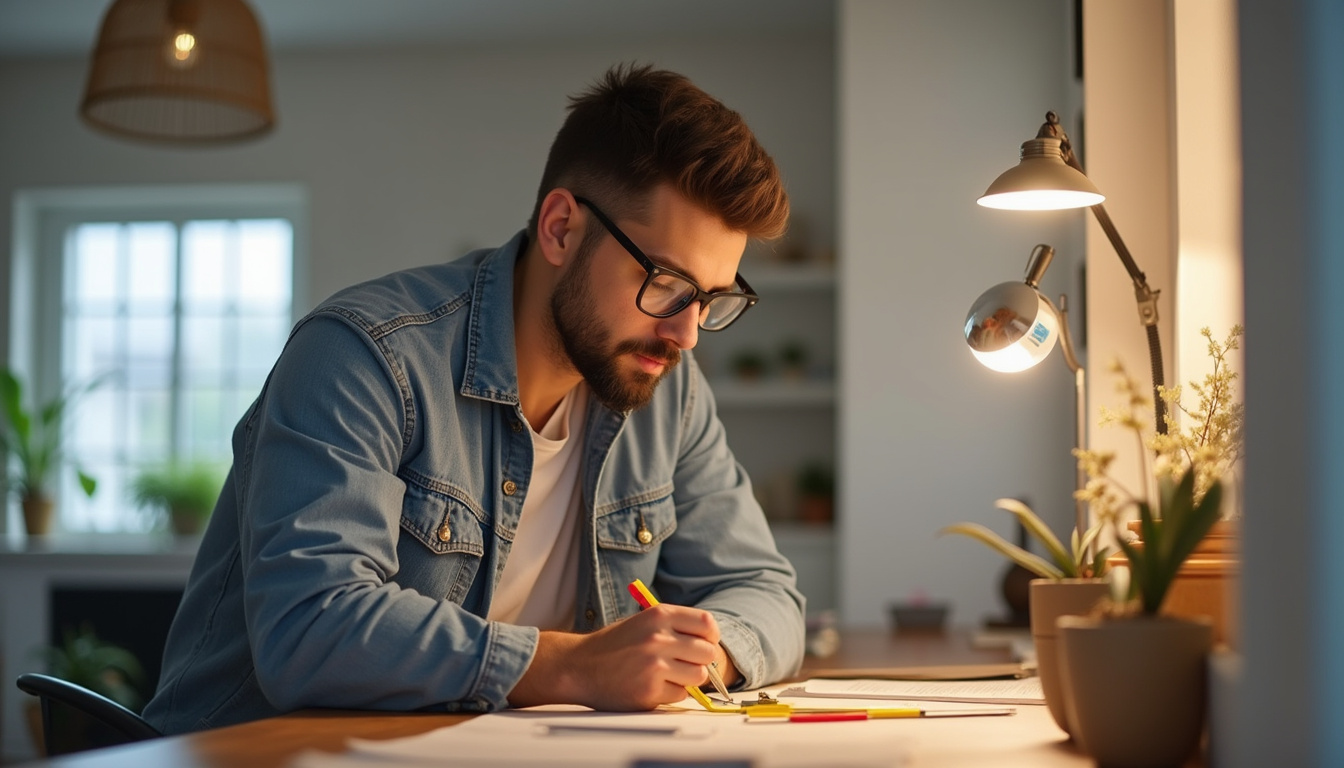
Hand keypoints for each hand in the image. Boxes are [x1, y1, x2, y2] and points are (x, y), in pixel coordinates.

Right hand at [508, 604, 720, 709]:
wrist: (579, 666)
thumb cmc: (614, 645)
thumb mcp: (644, 622)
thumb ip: (676, 628)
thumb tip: (711, 643)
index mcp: (659, 615)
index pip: (707, 624)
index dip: (710, 637)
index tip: (703, 644)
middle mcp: (659, 638)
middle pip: (708, 653)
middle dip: (701, 660)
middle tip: (685, 663)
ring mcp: (655, 665)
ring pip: (698, 676)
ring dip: (687, 679)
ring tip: (667, 674)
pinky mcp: (650, 690)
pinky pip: (680, 695)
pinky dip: (671, 693)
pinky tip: (653, 685)